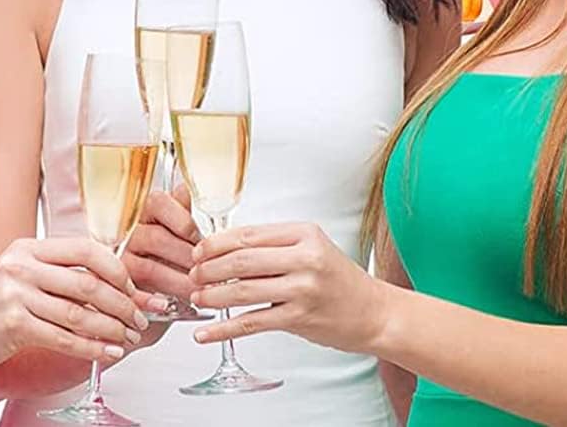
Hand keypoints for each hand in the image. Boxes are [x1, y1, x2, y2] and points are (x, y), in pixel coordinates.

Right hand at [0, 237, 147, 377]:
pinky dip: (91, 348)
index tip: (133, 287)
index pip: (85, 249)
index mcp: (28, 248)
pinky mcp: (13, 326)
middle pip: (88, 282)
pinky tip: (107, 352)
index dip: (116, 268)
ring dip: (111, 328)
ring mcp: (16, 295)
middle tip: (140, 316)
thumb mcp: (18, 276)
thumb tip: (105, 284)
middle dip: (122, 302)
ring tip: (128, 337)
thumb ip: (54, 273)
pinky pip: (63, 338)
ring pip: (79, 313)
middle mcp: (22, 266)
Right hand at [124, 181, 202, 305]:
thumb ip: (178, 210)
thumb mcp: (169, 228)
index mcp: (141, 211)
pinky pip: (134, 295)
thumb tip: (183, 188)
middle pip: (157, 238)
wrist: (137, 287)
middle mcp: (127, 233)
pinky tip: (167, 305)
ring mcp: (120, 260)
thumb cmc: (159, 253)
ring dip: (179, 282)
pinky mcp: (117, 287)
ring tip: (198, 291)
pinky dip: (152, 301)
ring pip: (150, 268)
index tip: (199, 237)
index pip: (158, 203)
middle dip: (187, 257)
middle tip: (207, 271)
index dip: (183, 220)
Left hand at [188, 222, 383, 354]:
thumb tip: (228, 250)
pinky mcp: (300, 318)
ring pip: (244, 290)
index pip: (249, 234)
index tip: (198, 250)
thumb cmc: (339, 280)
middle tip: (192, 274)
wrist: (374, 312)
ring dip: (213, 295)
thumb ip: (276, 246)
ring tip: (196, 297)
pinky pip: (252, 322)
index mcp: (304, 233)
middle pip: (243, 259)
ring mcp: (302, 289)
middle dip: (210, 267)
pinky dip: (224, 328)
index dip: (217, 243)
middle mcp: (304, 257)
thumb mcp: (312, 248)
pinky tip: (206, 332)